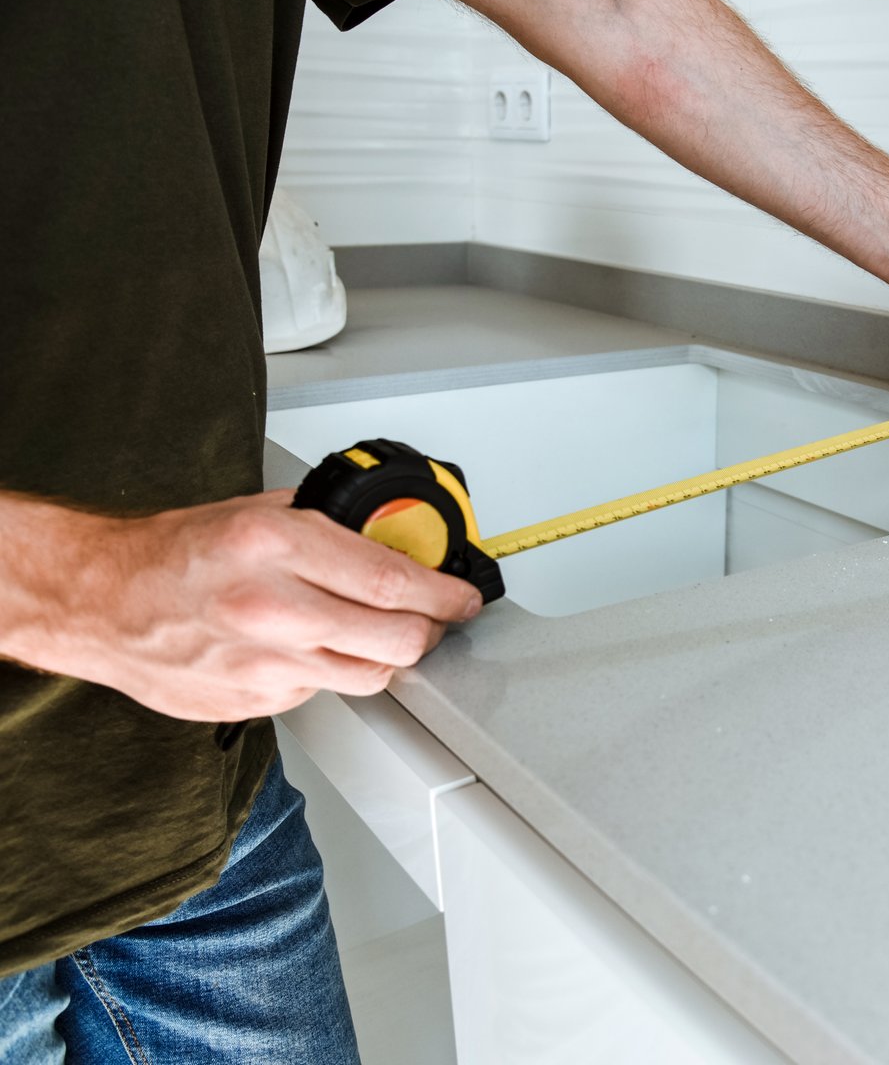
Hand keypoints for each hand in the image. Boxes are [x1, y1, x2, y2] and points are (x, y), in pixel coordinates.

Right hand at [6, 489, 481, 721]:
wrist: (100, 601)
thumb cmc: (173, 554)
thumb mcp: (257, 511)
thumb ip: (330, 525)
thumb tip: (395, 537)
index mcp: (276, 545)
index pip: (393, 582)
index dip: (444, 594)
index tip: (464, 596)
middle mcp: (272, 608)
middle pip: (396, 639)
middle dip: (431, 630)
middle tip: (437, 618)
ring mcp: (262, 663)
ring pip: (369, 676)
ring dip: (388, 656)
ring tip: (380, 633)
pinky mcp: (253, 701)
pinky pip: (322, 692)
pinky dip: (331, 673)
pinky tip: (312, 649)